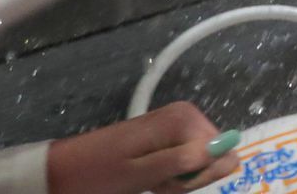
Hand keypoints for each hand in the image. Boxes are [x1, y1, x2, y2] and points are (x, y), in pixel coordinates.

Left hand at [44, 103, 238, 193]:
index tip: (168, 180)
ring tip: (149, 180)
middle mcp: (185, 115)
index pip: (221, 152)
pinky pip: (186, 159)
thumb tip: (231, 154)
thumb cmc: (100, 173)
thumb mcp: (141, 173)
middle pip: (212, 155)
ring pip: (200, 161)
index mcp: (183, 119)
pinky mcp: (168, 134)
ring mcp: (177, 124)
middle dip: (187, 177)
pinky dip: (170, 174)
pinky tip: (149, 177)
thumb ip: (186, 162)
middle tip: (156, 181)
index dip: (198, 175)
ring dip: (177, 178)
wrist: (65, 169)